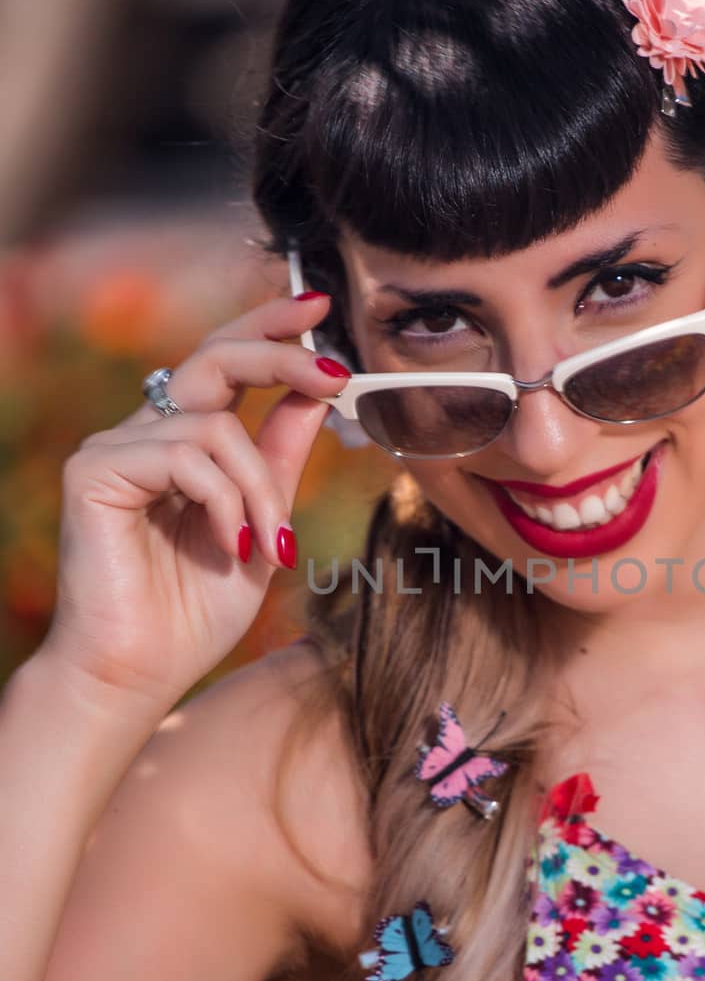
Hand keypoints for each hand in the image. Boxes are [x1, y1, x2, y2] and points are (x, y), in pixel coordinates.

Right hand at [40, 291, 347, 710]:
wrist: (137, 674)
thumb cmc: (194, 613)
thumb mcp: (262, 525)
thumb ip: (280, 459)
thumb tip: (319, 392)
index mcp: (183, 442)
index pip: (226, 362)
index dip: (271, 329)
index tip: (321, 306)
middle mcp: (145, 433)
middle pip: (214, 356)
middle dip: (279, 353)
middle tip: (334, 372)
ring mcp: (114, 447)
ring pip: (216, 427)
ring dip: (261, 489)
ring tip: (270, 545)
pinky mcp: (94, 470)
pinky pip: (184, 456)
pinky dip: (224, 501)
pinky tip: (231, 545)